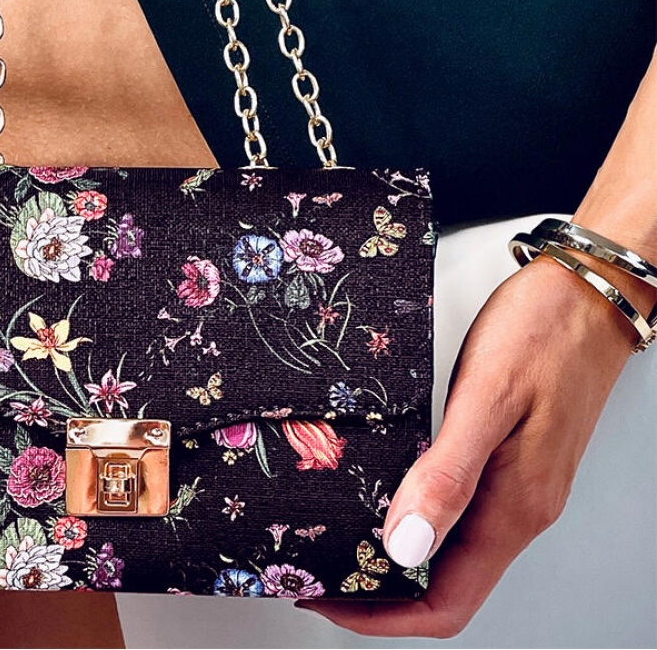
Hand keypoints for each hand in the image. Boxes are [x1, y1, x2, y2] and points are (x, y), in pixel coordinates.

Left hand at [298, 254, 636, 637]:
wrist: (590, 290)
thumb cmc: (544, 330)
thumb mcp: (486, 395)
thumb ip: (449, 473)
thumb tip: (406, 545)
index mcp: (516, 506)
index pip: (448, 603)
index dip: (384, 615)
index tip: (327, 597)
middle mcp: (521, 507)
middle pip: (446, 584)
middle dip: (379, 590)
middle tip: (317, 566)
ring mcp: (520, 483)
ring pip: (454, 548)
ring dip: (396, 552)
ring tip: (338, 531)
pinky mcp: (514, 456)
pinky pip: (463, 508)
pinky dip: (418, 511)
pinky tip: (385, 487)